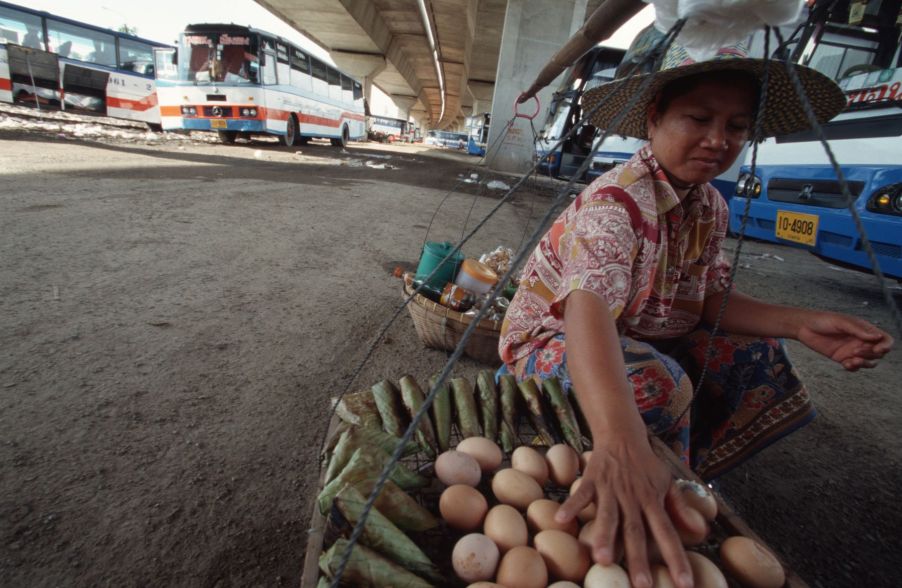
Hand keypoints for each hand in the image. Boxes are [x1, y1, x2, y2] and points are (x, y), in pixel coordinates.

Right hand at [555, 431, 701, 587]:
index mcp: (652, 501)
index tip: (684, 583)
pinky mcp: (592, 480)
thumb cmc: (645, 464)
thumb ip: (680, 508)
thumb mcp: (667, 482)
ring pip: (608, 516)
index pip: (667, 533)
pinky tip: (561, 520)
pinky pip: (581, 494)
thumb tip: (701, 531)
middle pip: (635, 531)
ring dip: (605, 537)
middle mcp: (632, 498)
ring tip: (603, 560)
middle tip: (641, 584)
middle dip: (638, 559)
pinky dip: (571, 505)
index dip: (676, 558)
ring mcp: (611, 489)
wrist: (622, 436)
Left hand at [797, 311, 892, 370]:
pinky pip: (854, 367)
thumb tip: (877, 336)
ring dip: (864, 363)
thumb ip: (858, 330)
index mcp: (865, 330)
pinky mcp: (842, 358)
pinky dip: (854, 368)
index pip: (885, 339)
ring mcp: (852, 350)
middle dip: (870, 354)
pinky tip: (846, 364)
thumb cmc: (823, 320)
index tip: (877, 349)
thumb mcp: (842, 322)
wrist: (804, 327)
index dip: (886, 346)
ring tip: (851, 360)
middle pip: (878, 353)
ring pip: (869, 362)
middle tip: (855, 350)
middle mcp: (861, 340)